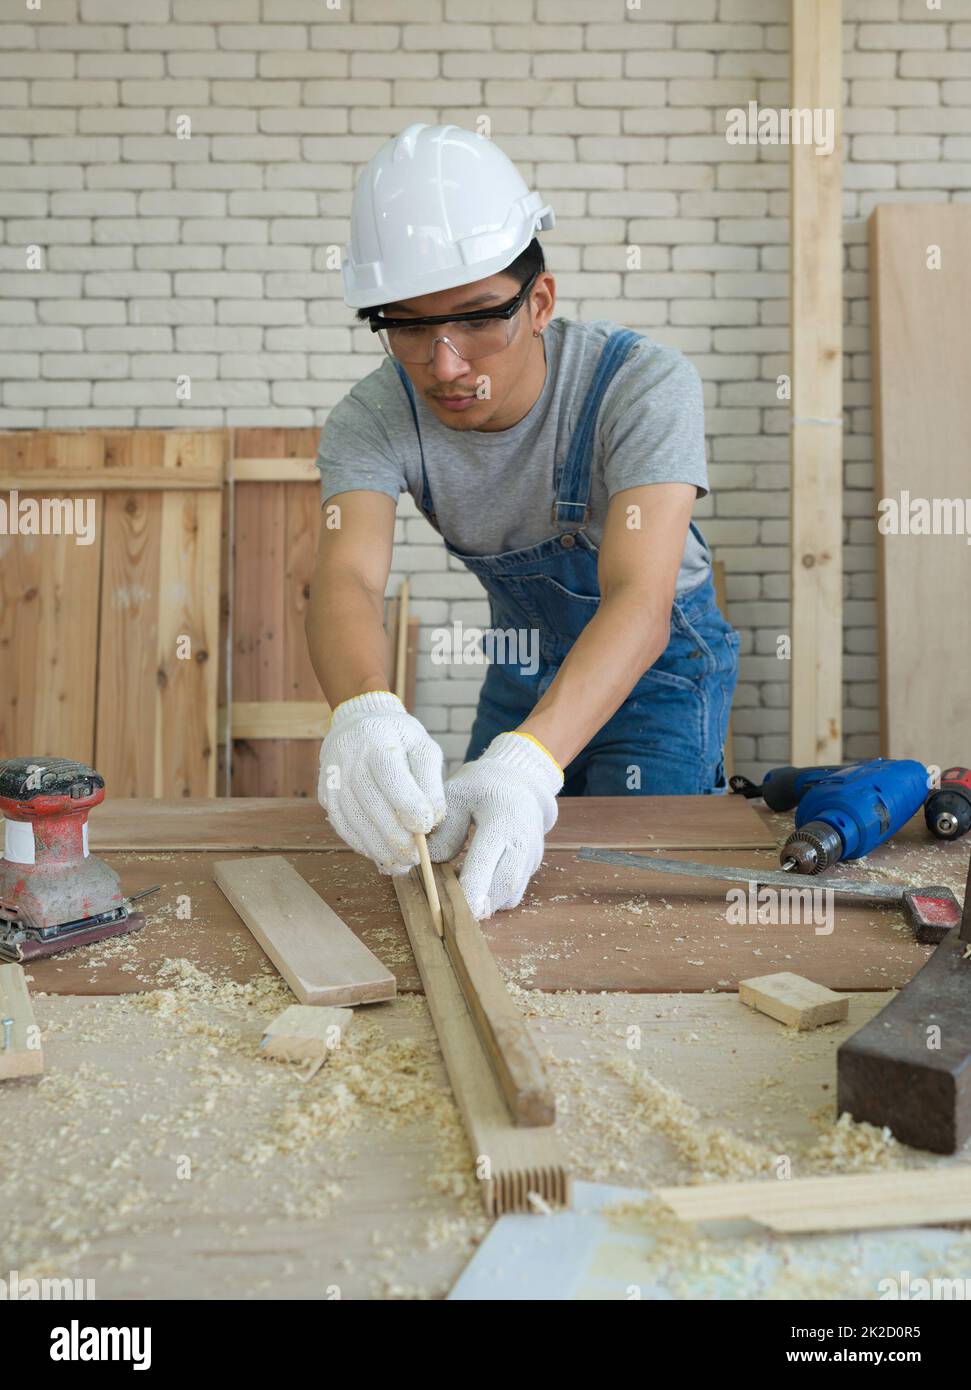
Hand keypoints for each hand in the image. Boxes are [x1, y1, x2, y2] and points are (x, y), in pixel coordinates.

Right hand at [318, 691, 445, 873]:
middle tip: (416, 857)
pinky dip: (360, 843)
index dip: (408, 805)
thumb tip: (433, 820)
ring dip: (377, 847)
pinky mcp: (326, 793)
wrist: (358, 723)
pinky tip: (379, 854)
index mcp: (377, 740)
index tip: (426, 828)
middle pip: (370, 803)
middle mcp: (349, 757)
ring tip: (401, 865)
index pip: (391, 776)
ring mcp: (333, 777)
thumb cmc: (399, 738)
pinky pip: (341, 824)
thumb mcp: (423, 747)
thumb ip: (431, 782)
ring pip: (353, 819)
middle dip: (394, 836)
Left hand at [427, 732, 562, 917]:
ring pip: (510, 895)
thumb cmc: (483, 787)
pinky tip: (474, 884)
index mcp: (504, 819)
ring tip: (458, 887)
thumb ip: (444, 829)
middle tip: (447, 908)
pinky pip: (512, 893)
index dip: (471, 887)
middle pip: (505, 886)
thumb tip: (428, 863)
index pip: (488, 860)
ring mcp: (532, 857)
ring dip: (484, 902)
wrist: (521, 783)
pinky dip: (492, 897)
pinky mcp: (532, 867)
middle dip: (477, 904)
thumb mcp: (457, 795)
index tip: (451, 905)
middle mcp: (524, 842)